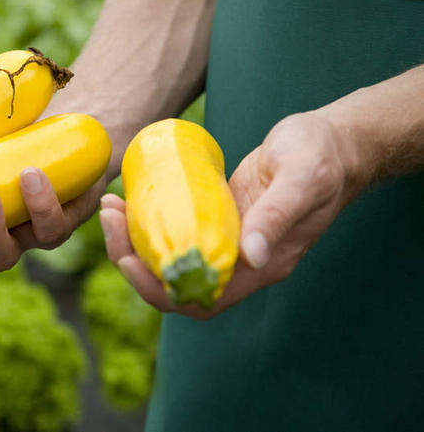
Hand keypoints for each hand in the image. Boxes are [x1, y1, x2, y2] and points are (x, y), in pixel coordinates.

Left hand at [99, 112, 366, 318]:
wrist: (331, 141)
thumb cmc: (321, 157)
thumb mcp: (302, 178)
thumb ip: (278, 215)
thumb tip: (251, 255)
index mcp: (263, 265)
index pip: (202, 298)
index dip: (160, 289)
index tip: (128, 259)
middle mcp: (240, 262)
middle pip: (175, 281)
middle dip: (134, 259)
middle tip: (108, 220)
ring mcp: (226, 240)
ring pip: (170, 256)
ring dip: (134, 239)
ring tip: (110, 207)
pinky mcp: (215, 218)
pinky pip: (175, 230)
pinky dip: (147, 220)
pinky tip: (127, 198)